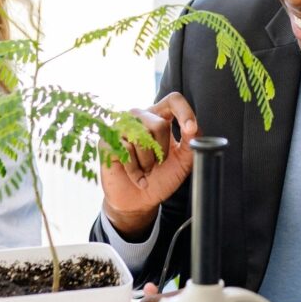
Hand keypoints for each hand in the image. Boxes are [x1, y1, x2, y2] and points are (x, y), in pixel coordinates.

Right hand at [101, 93, 197, 236]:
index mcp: (159, 117)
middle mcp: (139, 118)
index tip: (191, 129)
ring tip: (146, 170)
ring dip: (148, 163)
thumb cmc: (161, 178)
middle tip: (158, 164)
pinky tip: (137, 177)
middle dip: (163, 151)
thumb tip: (193, 128)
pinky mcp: (107, 142)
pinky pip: (126, 151)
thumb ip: (190, 142)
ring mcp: (120, 128)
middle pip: (158, 124)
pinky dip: (135, 171)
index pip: (173, 100)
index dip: (184, 112)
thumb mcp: (183, 161)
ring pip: (141, 138)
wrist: (140, 201)